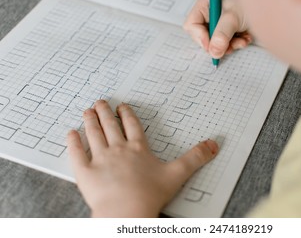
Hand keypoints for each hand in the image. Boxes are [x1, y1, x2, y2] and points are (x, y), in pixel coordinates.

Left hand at [67, 100, 218, 216]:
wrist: (126, 213)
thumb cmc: (150, 195)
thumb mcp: (178, 174)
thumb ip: (195, 157)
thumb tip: (213, 144)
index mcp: (138, 149)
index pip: (132, 126)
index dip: (127, 114)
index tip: (122, 106)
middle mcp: (118, 149)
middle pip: (111, 126)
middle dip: (105, 112)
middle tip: (100, 102)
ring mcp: (100, 159)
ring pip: (94, 134)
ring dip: (90, 120)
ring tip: (88, 111)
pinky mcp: (85, 172)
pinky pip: (77, 153)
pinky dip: (73, 142)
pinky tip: (70, 133)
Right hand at [183, 0, 251, 58]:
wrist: (270, 5)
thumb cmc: (250, 3)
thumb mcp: (233, 18)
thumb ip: (222, 34)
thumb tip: (213, 51)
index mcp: (205, 5)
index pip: (192, 25)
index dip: (200, 37)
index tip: (211, 46)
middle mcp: (210, 15)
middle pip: (203, 37)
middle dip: (217, 44)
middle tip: (227, 46)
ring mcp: (219, 24)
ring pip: (215, 44)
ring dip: (229, 46)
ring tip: (241, 41)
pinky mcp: (228, 32)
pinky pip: (226, 45)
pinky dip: (236, 44)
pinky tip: (245, 38)